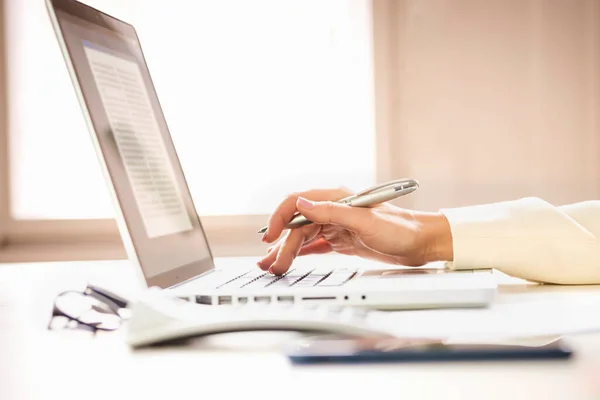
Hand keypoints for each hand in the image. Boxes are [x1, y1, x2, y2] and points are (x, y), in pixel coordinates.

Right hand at [256, 188, 453, 274]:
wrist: (423, 243)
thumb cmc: (401, 229)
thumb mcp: (365, 220)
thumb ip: (332, 211)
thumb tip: (301, 205)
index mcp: (337, 199)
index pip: (298, 203)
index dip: (280, 218)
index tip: (270, 236)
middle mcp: (334, 210)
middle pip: (298, 225)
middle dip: (282, 245)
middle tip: (273, 265)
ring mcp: (338, 225)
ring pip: (304, 237)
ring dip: (288, 251)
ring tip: (274, 266)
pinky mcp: (343, 240)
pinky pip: (316, 245)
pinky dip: (301, 252)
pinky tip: (290, 259)